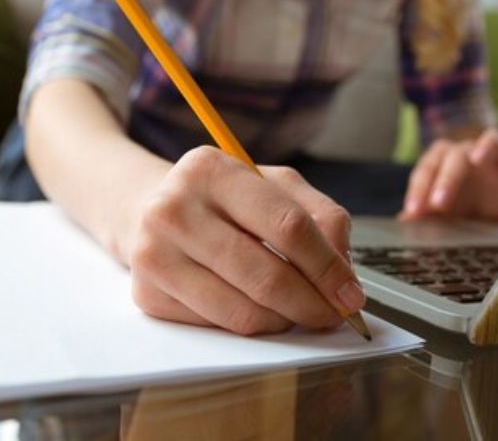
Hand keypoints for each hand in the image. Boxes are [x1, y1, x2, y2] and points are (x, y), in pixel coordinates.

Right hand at [126, 146, 363, 335]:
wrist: (146, 210)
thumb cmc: (221, 199)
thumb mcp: (273, 185)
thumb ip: (320, 217)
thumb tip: (344, 274)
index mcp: (211, 170)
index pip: (288, 226)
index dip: (328, 266)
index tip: (351, 293)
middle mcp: (174, 209)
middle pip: (266, 275)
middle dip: (313, 303)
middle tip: (335, 315)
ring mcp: (155, 254)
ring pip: (243, 311)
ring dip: (285, 320)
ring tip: (297, 310)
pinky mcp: (148, 294)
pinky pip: (218, 326)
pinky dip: (251, 325)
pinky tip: (258, 308)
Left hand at [398, 129, 497, 221]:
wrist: (485, 201)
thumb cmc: (455, 203)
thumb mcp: (439, 212)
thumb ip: (423, 214)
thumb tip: (402, 225)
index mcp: (438, 160)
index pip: (425, 172)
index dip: (417, 191)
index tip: (413, 213)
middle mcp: (463, 152)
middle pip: (454, 159)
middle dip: (445, 180)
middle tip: (438, 204)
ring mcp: (491, 155)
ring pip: (488, 141)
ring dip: (483, 147)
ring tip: (479, 159)